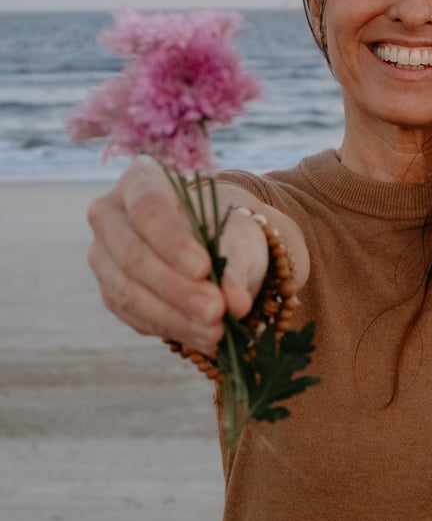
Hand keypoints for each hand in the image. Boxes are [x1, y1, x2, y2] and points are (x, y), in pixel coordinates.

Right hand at [87, 159, 266, 354]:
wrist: (214, 246)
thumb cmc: (224, 228)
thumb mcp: (239, 236)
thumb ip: (236, 265)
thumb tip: (235, 303)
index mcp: (140, 182)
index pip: (147, 209)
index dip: (172, 242)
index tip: (204, 269)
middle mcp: (110, 216)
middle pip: (132, 255)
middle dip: (176, 289)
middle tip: (216, 311)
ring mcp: (104, 256)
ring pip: (127, 292)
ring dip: (174, 317)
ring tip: (215, 332)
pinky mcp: (111, 292)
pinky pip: (133, 316)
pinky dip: (170, 328)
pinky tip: (203, 337)